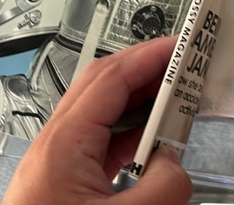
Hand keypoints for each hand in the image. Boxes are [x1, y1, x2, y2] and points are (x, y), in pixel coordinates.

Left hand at [3, 37, 192, 204]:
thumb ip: (162, 186)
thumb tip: (174, 163)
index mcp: (63, 145)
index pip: (111, 78)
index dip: (147, 56)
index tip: (176, 47)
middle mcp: (55, 143)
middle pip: (102, 85)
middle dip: (144, 69)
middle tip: (178, 64)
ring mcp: (57, 159)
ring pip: (102, 110)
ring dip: (138, 99)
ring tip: (172, 96)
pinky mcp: (64, 177)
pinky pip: (100, 138)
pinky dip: (130, 129)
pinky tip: (151, 135)